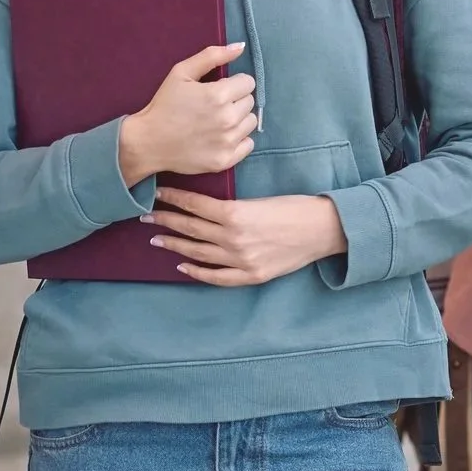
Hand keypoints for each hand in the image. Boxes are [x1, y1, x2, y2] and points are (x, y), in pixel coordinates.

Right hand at [119, 42, 255, 183]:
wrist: (147, 142)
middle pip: (250, 102)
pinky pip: (248, 145)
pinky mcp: (225, 159)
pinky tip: (220, 137)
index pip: (248, 83)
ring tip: (216, 121)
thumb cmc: (164, 105)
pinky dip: (238, 140)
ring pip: (250, 122)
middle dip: (235, 100)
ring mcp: (228, 141)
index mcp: (219, 95)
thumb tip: (240, 47)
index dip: (233, 83)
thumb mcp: (181, 72)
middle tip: (214, 106)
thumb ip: (212, 56)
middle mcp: (227, 118)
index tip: (219, 89)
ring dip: (238, 119)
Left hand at [142, 188, 346, 285]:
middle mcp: (233, 239)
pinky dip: (197, 271)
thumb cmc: (297, 208)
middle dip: (166, 220)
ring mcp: (240, 260)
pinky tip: (183, 265)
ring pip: (198, 252)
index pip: (195, 206)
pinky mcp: (250, 275)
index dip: (174, 199)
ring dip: (175, 244)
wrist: (324, 230)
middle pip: (191, 228)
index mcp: (236, 214)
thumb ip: (233, 208)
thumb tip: (205, 208)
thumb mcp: (262, 200)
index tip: (158, 193)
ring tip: (157, 238)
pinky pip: (216, 277)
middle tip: (146, 215)